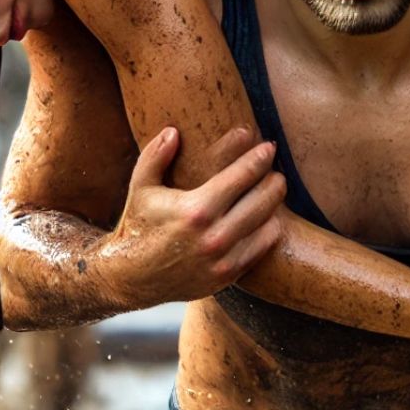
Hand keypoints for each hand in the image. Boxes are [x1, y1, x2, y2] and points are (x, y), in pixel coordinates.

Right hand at [103, 126, 285, 306]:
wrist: (131, 278)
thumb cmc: (138, 225)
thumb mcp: (140, 187)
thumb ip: (155, 156)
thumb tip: (173, 131)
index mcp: (196, 209)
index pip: (241, 176)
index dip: (258, 158)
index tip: (267, 147)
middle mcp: (213, 236)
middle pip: (262, 200)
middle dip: (275, 181)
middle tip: (277, 170)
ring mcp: (223, 260)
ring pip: (267, 225)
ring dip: (275, 205)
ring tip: (275, 191)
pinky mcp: (227, 276)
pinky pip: (261, 250)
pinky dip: (269, 232)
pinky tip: (269, 219)